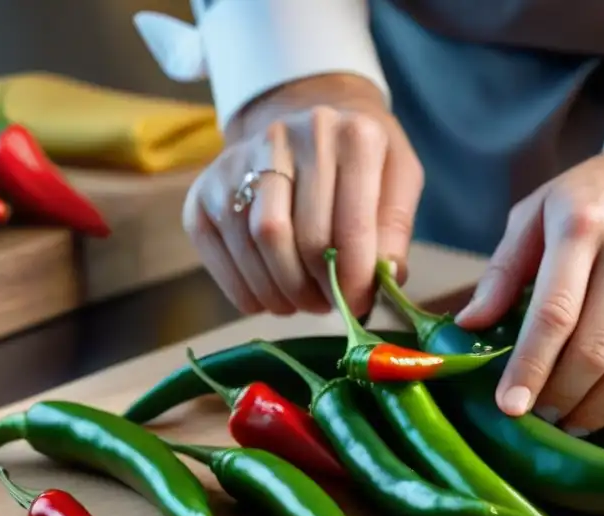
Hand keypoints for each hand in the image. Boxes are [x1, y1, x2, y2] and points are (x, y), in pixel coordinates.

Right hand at [182, 74, 423, 317]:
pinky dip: (246, 289)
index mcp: (352, 134)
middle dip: (317, 287)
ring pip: (258, 243)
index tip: (358, 305)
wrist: (302, 120)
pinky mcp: (205, 188)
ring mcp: (239, 159)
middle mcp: (291, 136)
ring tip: (303, 302)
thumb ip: (395, 228)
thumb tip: (388, 276)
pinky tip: (270, 296)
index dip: (354, 277)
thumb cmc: (360, 160)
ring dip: (283, 292)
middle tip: (329, 306)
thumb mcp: (399, 179)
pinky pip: (220, 252)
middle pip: (300, 236)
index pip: (351, 224)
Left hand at [455, 128, 603, 435]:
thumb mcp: (535, 213)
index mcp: (582, 227)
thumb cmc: (592, 198)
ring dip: (599, 409)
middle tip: (539, 417)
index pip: (553, 313)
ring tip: (572, 423)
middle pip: (595, 349)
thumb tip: (469, 324)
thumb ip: (503, 269)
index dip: (529, 367)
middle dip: (561, 396)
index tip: (509, 406)